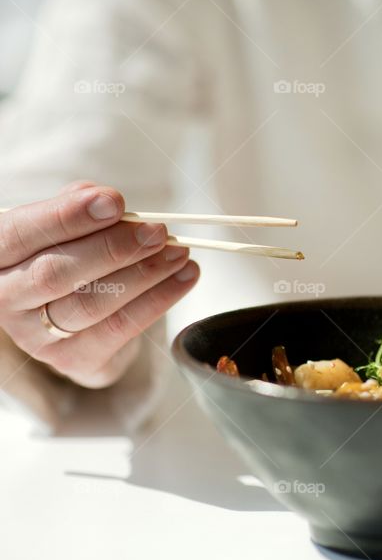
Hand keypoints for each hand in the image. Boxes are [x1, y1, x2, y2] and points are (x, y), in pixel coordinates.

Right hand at [0, 181, 199, 387]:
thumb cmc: (66, 255)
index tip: (113, 201)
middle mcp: (4, 300)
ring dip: (144, 274)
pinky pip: (121, 329)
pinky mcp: (73, 360)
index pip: (20, 234)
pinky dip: (159, 299)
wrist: (72, 318)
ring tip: (179, 252)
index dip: (66, 216)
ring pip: (92, 304)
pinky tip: (185, 276)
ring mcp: (35, 337)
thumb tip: (101, 198)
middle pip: (56, 274)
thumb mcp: (62, 226)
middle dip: (113, 249)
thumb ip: (75, 206)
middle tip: (157, 231)